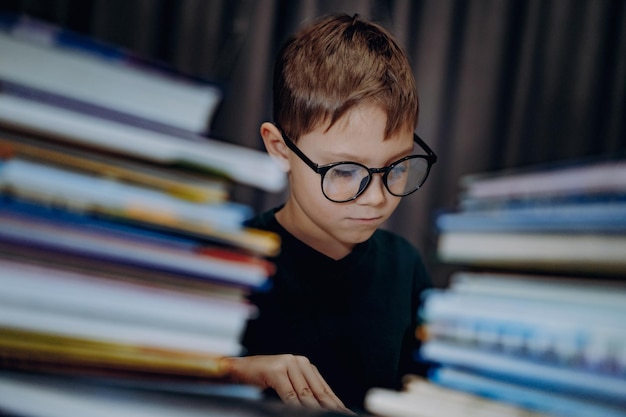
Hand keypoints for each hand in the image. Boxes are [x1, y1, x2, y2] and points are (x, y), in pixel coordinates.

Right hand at [219, 354, 353, 413]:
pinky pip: (289, 394)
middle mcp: (299, 361)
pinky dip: (295, 407)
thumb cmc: (260, 379)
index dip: (335, 404)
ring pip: (305, 394)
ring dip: (314, 410)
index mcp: (305, 364)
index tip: (345, 415)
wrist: (236, 369)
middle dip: (329, 408)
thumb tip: (320, 408)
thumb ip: (302, 394)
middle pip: (317, 392)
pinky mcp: (276, 369)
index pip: (324, 389)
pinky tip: (300, 413)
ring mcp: (288, 363)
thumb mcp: (286, 385)